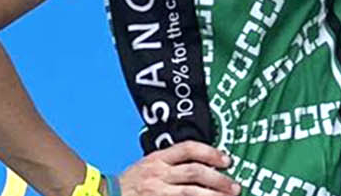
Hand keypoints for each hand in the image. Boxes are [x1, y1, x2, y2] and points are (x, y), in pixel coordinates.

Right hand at [117, 141, 239, 195]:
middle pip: (194, 172)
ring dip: (212, 195)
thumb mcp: (149, 164)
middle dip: (218, 179)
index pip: (189, 148)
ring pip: (190, 192)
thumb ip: (173, 163)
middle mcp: (157, 173)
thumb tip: (206, 166)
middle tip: (235, 186)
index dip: (211, 152)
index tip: (227, 160)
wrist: (105, 195)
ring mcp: (156, 191)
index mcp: (157, 158)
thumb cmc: (131, 182)